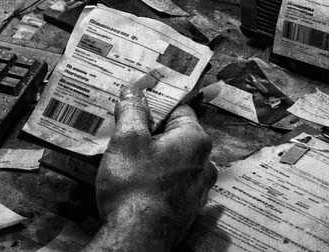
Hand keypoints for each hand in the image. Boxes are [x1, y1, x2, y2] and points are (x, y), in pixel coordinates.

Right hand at [91, 86, 216, 251]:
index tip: (135, 103)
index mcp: (195, 140)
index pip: (178, 109)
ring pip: (173, 160)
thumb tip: (133, 91)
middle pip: (176, 135)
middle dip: (151, 131)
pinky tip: (135, 180)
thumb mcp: (126, 139)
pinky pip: (171, 182)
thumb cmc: (135, 185)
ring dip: (152, 156)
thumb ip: (132, 111)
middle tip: (124, 130)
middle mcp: (204, 163)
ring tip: (125, 156)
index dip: (154, 103)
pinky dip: (155, 177)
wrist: (138, 238)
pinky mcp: (186, 209)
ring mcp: (197, 189)